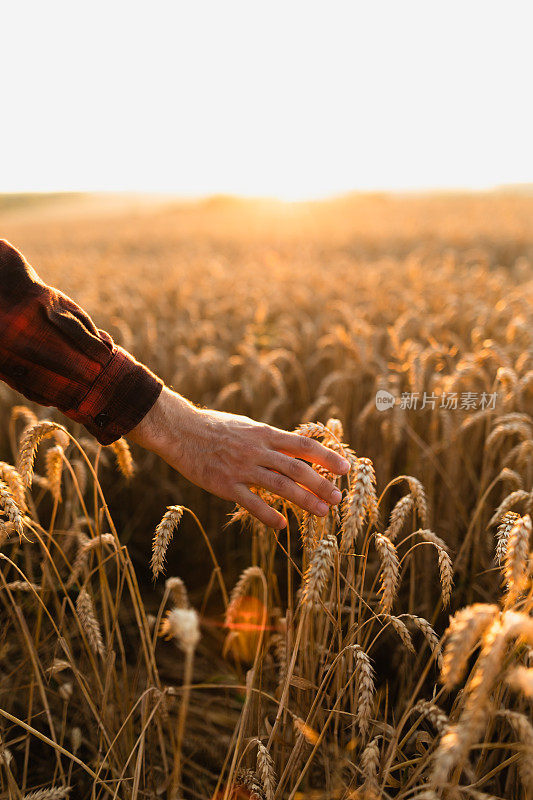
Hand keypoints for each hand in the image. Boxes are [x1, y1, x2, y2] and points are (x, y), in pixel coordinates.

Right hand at [128, 387, 349, 528]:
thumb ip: (270, 439)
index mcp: (265, 434)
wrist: (181, 431)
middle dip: (321, 483)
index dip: (326, 456)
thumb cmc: (216, 428)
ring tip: (322, 512)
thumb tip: (294, 448)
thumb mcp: (247, 426)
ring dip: (304, 500)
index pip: (302, 445)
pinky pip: (252, 504)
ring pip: (280, 487)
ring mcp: (242, 469)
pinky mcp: (225, 485)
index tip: (345, 467)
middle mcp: (257, 450)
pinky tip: (283, 525)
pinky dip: (269, 516)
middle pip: (297, 468)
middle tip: (338, 498)